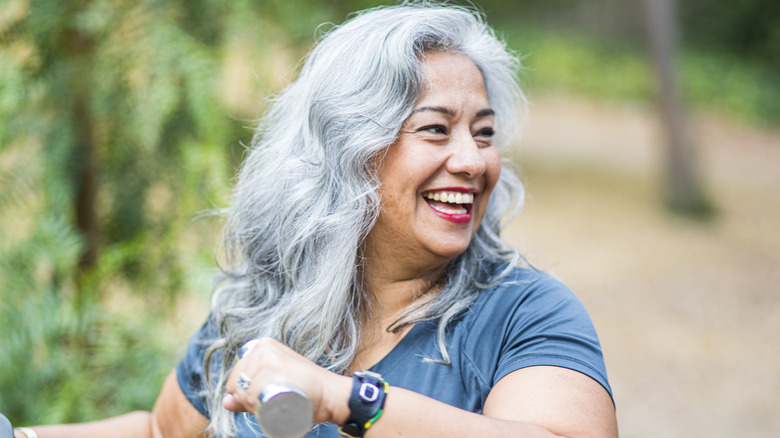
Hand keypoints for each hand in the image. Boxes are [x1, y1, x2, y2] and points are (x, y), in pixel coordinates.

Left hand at [223, 337, 350, 424]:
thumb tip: (226, 402)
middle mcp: (262, 348)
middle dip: (248, 400)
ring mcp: (267, 358)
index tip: (265, 395)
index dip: (246, 392)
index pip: (237, 375)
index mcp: (262, 346)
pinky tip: (272, 404)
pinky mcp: (272, 369)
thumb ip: (248, 393)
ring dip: (253, 406)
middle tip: (271, 402)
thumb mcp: (274, 384)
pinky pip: (251, 395)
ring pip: (243, 391)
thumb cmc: (304, 390)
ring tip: (274, 403)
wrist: (328, 393)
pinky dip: (256, 406)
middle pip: (238, 383)